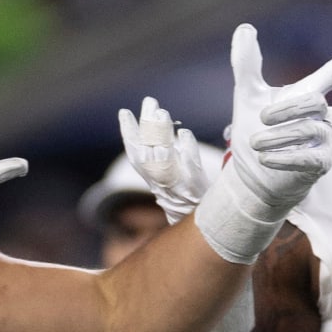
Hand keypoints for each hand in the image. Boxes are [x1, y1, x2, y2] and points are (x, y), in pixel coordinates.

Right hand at [118, 97, 209, 222]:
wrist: (206, 229)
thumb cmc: (189, 197)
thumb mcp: (173, 177)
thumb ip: (165, 153)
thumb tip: (157, 121)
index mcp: (154, 178)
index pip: (136, 153)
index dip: (128, 133)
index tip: (124, 112)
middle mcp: (161, 182)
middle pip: (148, 152)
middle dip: (147, 126)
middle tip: (149, 102)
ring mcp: (177, 185)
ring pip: (164, 159)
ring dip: (162, 135)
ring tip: (163, 113)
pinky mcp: (195, 189)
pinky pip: (189, 169)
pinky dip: (185, 151)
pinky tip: (184, 134)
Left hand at [193, 25, 331, 263]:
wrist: (254, 176)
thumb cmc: (256, 131)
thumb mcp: (247, 94)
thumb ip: (247, 63)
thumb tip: (245, 28)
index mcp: (304, 96)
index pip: (329, 77)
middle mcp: (319, 116)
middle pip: (315, 102)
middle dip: (288, 109)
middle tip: (261, 117)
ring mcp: (323, 141)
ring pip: (309, 130)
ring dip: (277, 137)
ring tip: (255, 143)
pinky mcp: (320, 164)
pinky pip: (309, 157)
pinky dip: (284, 157)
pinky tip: (265, 159)